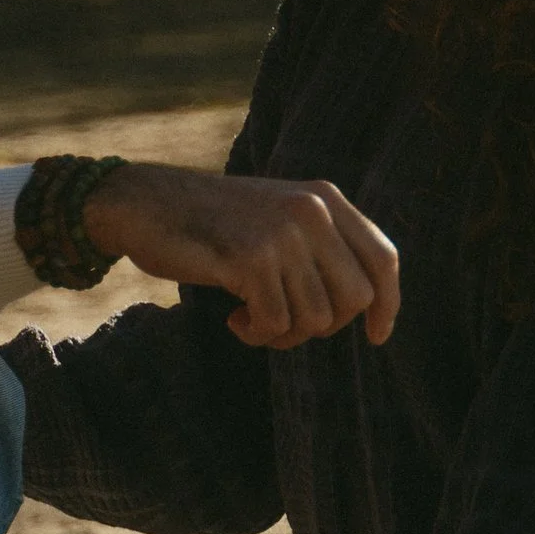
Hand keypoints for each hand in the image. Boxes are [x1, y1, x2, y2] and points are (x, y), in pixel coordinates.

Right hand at [83, 163, 399, 350]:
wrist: (146, 204)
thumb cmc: (212, 223)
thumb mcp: (278, 217)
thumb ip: (320, 245)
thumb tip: (366, 306)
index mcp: (325, 197)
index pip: (383, 258)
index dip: (388, 303)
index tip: (377, 336)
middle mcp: (312, 210)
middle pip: (355, 298)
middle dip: (323, 326)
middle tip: (283, 323)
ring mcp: (283, 233)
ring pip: (316, 319)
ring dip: (282, 334)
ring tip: (251, 317)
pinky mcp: (251, 259)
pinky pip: (276, 324)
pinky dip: (256, 334)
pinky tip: (233, 318)